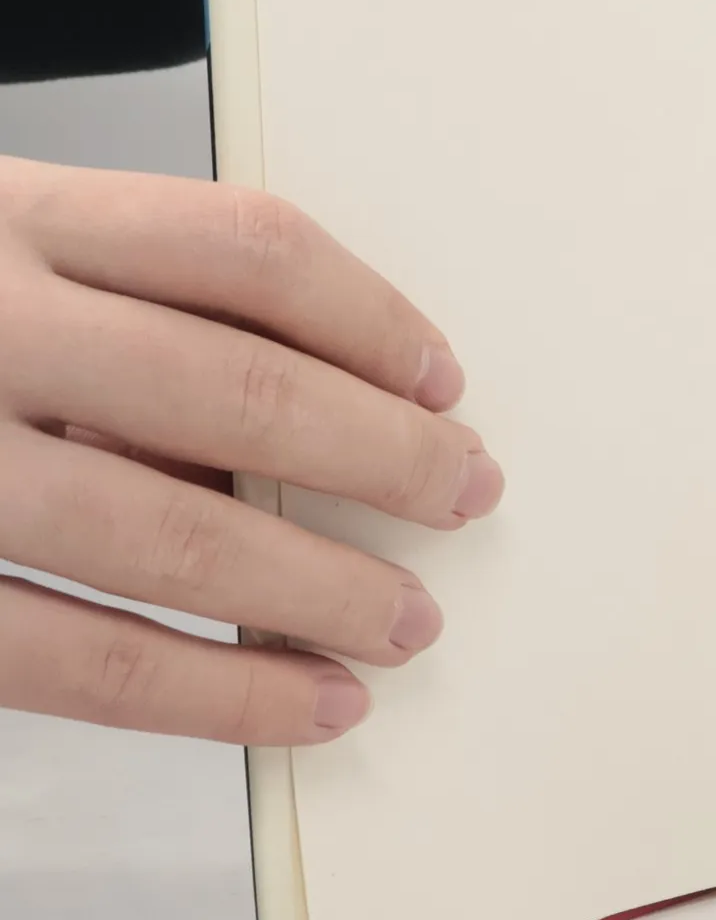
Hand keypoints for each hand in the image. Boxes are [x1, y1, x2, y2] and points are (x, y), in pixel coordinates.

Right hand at [0, 160, 503, 744]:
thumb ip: (116, 308)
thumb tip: (320, 421)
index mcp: (11, 213)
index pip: (247, 250)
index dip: (372, 320)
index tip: (444, 381)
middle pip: (242, 394)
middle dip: (384, 462)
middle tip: (466, 498)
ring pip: (173, 537)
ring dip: (318, 593)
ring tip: (407, 625)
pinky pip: (75, 659)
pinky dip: (212, 695)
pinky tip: (307, 706)